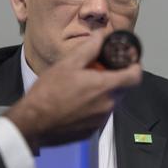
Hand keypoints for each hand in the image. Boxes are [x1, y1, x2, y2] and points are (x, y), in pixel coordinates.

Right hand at [5, 40, 141, 152]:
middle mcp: (108, 106)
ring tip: (84, 86)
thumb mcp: (68, 64)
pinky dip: (95, 106)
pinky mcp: (91, 131)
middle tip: (99, 70)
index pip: (135, 76)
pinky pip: (100, 115)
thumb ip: (90, 48)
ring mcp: (100, 121)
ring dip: (104, 92)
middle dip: (116, 77)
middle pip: (123, 89)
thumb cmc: (48, 93)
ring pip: (111, 102)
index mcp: (105, 87)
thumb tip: (101, 36)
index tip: (129, 60)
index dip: (135, 66)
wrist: (32, 123)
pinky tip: (77, 102)